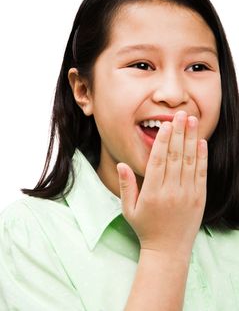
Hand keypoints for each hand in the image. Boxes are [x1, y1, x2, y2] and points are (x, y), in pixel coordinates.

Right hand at [117, 111, 207, 254]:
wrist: (168, 250)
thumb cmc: (145, 228)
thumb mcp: (128, 209)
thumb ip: (126, 185)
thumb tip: (122, 164)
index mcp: (152, 192)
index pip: (158, 160)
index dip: (162, 140)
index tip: (165, 124)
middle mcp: (171, 191)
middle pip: (175, 156)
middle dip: (178, 133)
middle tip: (181, 114)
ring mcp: (187, 194)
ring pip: (190, 161)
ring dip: (191, 139)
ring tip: (192, 121)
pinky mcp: (199, 198)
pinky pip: (201, 173)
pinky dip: (202, 156)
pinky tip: (201, 142)